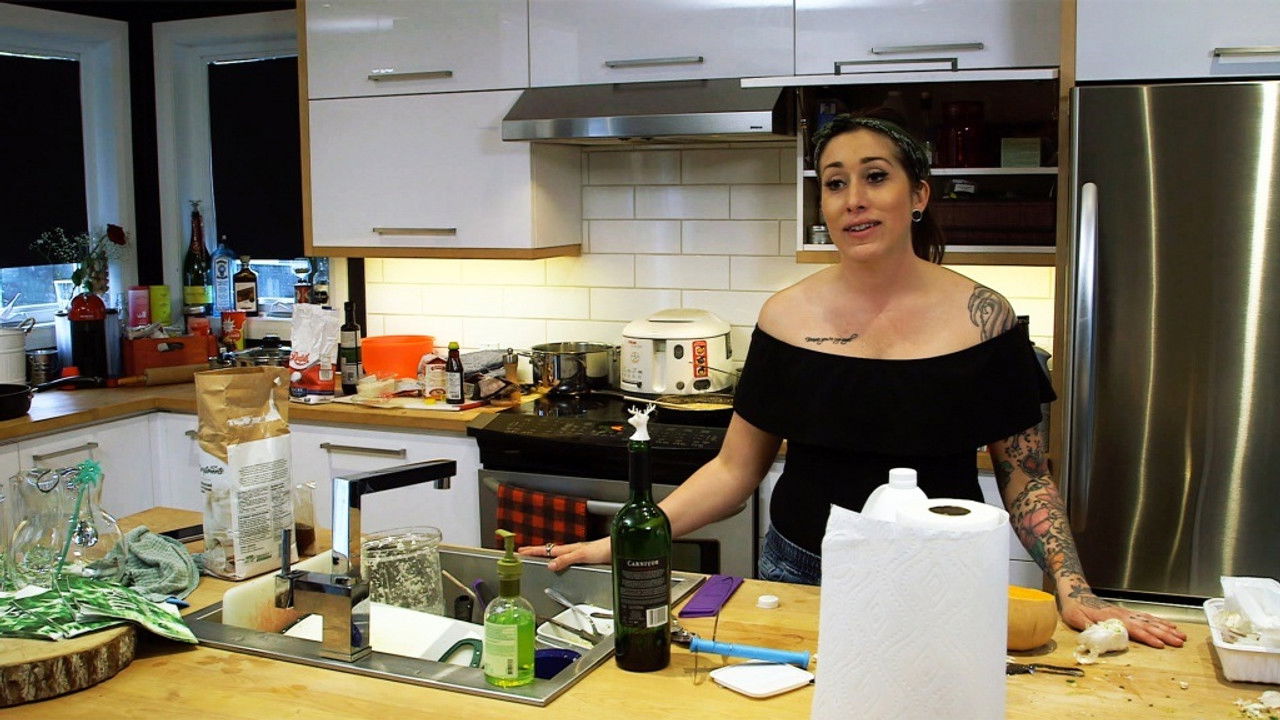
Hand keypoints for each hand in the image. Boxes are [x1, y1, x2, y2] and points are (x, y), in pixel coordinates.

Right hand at [516, 537, 610, 571]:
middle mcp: (574, 551)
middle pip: (551, 551)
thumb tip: (550, 565)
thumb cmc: (605, 548)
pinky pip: (568, 560)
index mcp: (570, 549)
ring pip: (559, 555)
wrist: (620, 549)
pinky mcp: (588, 560)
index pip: (548, 549)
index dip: (534, 551)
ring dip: (548, 556)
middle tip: (525, 552)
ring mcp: (580, 555)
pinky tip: (562, 565)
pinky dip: (560, 561)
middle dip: (537, 551)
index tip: (521, 551)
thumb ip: (567, 559)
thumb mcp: (583, 554)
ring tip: (539, 558)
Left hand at [1059, 588, 1186, 648]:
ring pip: (1150, 621)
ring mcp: (1127, 612)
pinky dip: (1160, 621)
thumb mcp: (1076, 618)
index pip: (1134, 629)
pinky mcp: (1127, 612)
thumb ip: (1088, 627)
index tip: (1161, 645)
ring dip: (1167, 628)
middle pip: (1148, 625)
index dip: (1148, 638)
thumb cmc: (1075, 607)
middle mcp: (1123, 614)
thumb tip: (1100, 637)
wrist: (1075, 592)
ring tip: (1181, 635)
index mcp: (1112, 618)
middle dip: (1165, 634)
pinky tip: (1169, 625)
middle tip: (1180, 642)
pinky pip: (1147, 616)